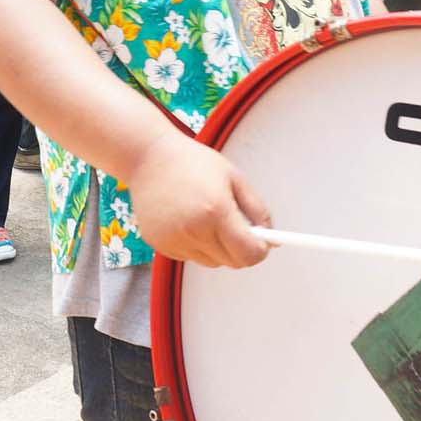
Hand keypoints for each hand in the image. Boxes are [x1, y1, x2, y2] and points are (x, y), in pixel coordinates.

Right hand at [126, 132, 271, 268]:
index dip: (260, 250)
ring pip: (212, 262)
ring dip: (217, 247)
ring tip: (206, 216)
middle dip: (240, 248)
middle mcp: (194, 230)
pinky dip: (195, 245)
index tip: (262, 242)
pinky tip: (187, 219)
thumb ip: (257, 209)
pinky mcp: (160, 245)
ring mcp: (174, 240)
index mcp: (216, 211)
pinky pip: (190, 256)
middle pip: (232, 262)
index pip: (249, 254)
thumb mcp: (233, 178)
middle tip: (234, 224)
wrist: (148, 157)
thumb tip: (272, 237)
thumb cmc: (192, 162)